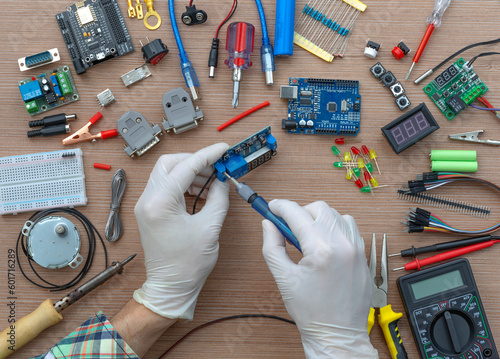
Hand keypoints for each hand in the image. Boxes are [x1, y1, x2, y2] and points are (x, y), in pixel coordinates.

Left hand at [133, 143, 229, 319]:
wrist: (171, 287)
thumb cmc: (187, 265)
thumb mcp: (210, 227)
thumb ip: (218, 198)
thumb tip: (222, 180)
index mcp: (159, 203)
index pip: (185, 167)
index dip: (207, 155)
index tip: (223, 149)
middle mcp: (148, 200)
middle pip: (170, 163)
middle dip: (195, 161)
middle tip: (217, 166)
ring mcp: (146, 206)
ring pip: (167, 173)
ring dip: (190, 173)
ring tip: (213, 183)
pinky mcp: (150, 211)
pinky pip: (166, 187)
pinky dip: (184, 184)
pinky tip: (202, 192)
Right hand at [262, 200, 377, 358]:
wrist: (338, 334)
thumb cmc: (312, 311)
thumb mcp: (284, 278)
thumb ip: (272, 246)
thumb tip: (268, 225)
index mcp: (322, 250)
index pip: (297, 213)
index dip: (281, 207)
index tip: (272, 207)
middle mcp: (343, 244)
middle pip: (319, 208)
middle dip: (300, 212)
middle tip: (287, 226)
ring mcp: (357, 249)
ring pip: (336, 215)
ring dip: (319, 219)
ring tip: (307, 237)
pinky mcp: (363, 255)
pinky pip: (350, 228)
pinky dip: (335, 227)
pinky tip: (324, 242)